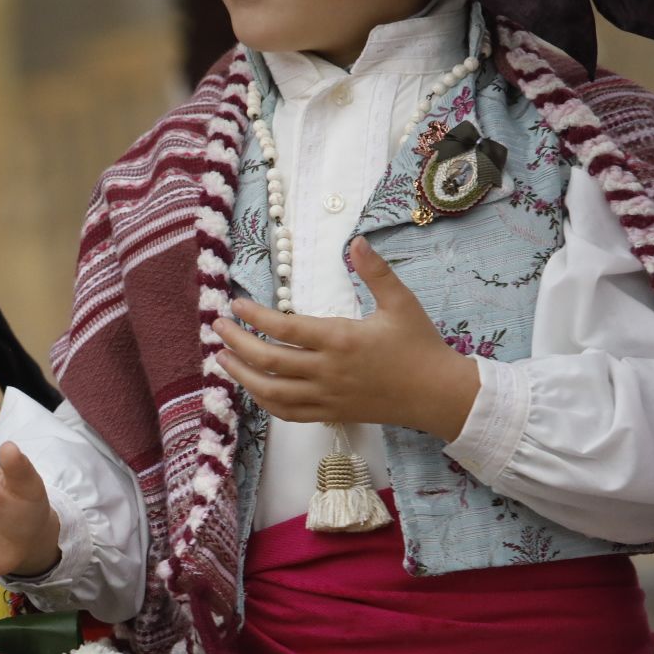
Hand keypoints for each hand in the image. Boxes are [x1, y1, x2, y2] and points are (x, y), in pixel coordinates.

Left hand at [214, 237, 479, 441]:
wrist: (436, 393)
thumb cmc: (419, 345)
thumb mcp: (401, 302)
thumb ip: (375, 271)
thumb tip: (355, 241)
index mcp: (340, 340)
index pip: (285, 328)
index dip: (254, 317)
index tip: (235, 305)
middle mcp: (327, 371)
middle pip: (268, 361)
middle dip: (237, 343)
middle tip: (217, 327)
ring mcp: (326, 396)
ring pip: (271, 392)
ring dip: (242, 375)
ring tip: (221, 357)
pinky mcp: (329, 413)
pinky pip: (287, 413)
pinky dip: (264, 401)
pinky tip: (252, 387)